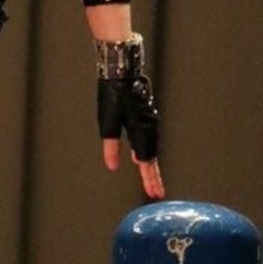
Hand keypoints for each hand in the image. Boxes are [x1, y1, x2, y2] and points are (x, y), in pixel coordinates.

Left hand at [98, 74, 163, 198]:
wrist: (122, 71)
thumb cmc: (113, 94)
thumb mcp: (108, 122)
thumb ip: (111, 146)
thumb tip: (112, 166)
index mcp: (140, 130)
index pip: (145, 160)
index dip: (148, 177)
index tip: (153, 192)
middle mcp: (149, 127)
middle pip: (151, 157)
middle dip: (152, 176)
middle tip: (155, 192)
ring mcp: (149, 121)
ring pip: (151, 148)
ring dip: (150, 165)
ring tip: (150, 180)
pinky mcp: (146, 116)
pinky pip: (148, 139)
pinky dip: (146, 152)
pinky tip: (138, 157)